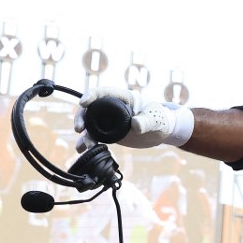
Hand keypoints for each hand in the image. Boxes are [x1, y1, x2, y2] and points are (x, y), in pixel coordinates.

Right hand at [76, 87, 193, 150]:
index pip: (103, 92)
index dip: (91, 95)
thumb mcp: (155, 118)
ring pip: (90, 124)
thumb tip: (135, 125)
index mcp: (123, 97)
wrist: (163, 131)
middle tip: (79, 129)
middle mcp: (112, 107)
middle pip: (90, 109)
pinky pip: (96, 136)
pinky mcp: (110, 133)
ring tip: (83, 146)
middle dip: (81, 117)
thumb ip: (146, 121)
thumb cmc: (161, 119)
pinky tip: (83, 150)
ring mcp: (110, 120)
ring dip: (84, 134)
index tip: (83, 103)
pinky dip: (89, 142)